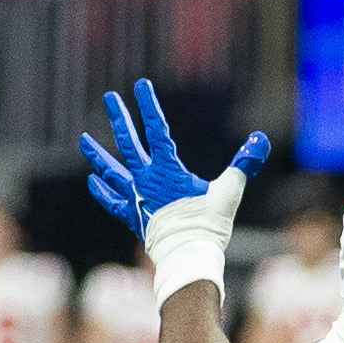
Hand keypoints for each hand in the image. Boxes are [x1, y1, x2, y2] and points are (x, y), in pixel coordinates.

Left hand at [81, 77, 270, 238]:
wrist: (187, 256)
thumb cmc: (209, 225)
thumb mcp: (230, 191)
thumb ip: (244, 164)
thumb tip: (260, 139)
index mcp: (167, 170)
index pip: (157, 129)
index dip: (149, 106)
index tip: (140, 85)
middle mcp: (146, 180)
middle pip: (128, 142)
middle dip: (119, 117)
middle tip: (108, 97)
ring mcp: (136, 198)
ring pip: (111, 170)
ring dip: (98, 154)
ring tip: (83, 139)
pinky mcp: (132, 217)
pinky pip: (112, 201)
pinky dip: (102, 190)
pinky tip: (92, 180)